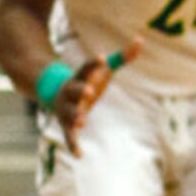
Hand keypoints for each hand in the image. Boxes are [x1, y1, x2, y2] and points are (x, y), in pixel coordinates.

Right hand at [53, 37, 141, 157]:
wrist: (55, 92)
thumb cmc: (87, 80)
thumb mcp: (103, 69)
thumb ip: (122, 57)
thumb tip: (140, 40)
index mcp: (81, 77)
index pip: (86, 67)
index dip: (94, 63)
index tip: (102, 56)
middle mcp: (72, 92)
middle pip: (75, 90)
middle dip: (81, 90)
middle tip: (90, 91)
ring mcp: (68, 108)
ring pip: (70, 113)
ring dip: (76, 116)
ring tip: (83, 120)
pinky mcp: (67, 124)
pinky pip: (69, 136)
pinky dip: (73, 145)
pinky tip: (79, 155)